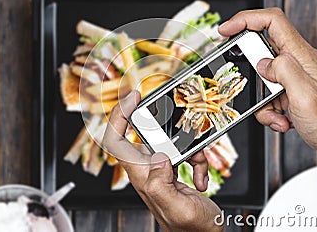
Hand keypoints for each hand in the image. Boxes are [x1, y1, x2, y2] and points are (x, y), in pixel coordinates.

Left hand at [102, 91, 222, 231]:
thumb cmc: (191, 229)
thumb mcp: (179, 208)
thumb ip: (161, 184)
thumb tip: (157, 156)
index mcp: (142, 175)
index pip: (115, 140)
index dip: (118, 115)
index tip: (134, 97)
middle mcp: (146, 169)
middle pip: (145, 133)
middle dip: (166, 127)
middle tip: (180, 120)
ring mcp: (159, 169)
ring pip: (170, 141)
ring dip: (190, 150)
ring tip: (199, 167)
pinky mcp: (171, 170)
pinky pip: (183, 153)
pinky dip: (197, 161)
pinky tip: (201, 179)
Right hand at [219, 8, 316, 168]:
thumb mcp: (306, 95)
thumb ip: (283, 71)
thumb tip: (262, 63)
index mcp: (300, 55)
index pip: (272, 21)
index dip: (245, 20)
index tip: (225, 30)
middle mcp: (296, 62)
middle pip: (260, 51)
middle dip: (248, 71)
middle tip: (247, 84)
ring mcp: (292, 76)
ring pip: (260, 77)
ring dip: (260, 99)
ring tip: (274, 113)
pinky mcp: (288, 91)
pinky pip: (265, 95)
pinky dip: (267, 110)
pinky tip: (280, 118)